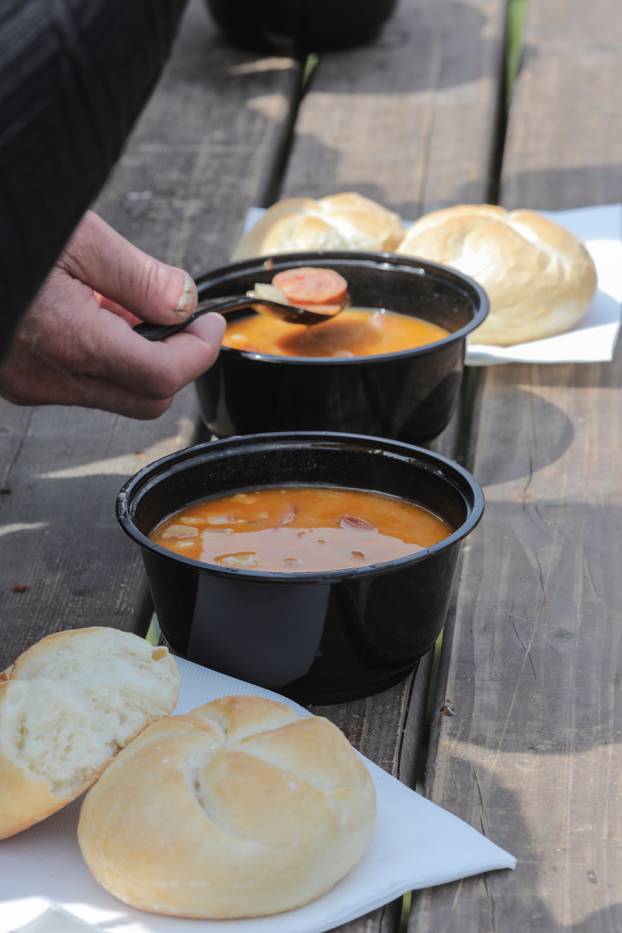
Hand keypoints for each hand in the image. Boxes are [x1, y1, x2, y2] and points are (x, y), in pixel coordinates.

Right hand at [0, 211, 224, 418]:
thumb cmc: (1, 233)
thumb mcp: (80, 239)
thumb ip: (141, 278)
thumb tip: (184, 302)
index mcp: (70, 344)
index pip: (164, 377)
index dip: (200, 351)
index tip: (211, 324)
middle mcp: (47, 378)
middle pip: (146, 399)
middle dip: (175, 362)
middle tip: (183, 320)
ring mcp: (28, 386)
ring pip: (113, 394)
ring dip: (136, 357)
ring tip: (122, 304)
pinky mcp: (16, 381)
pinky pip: (78, 384)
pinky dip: (101, 357)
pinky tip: (89, 314)